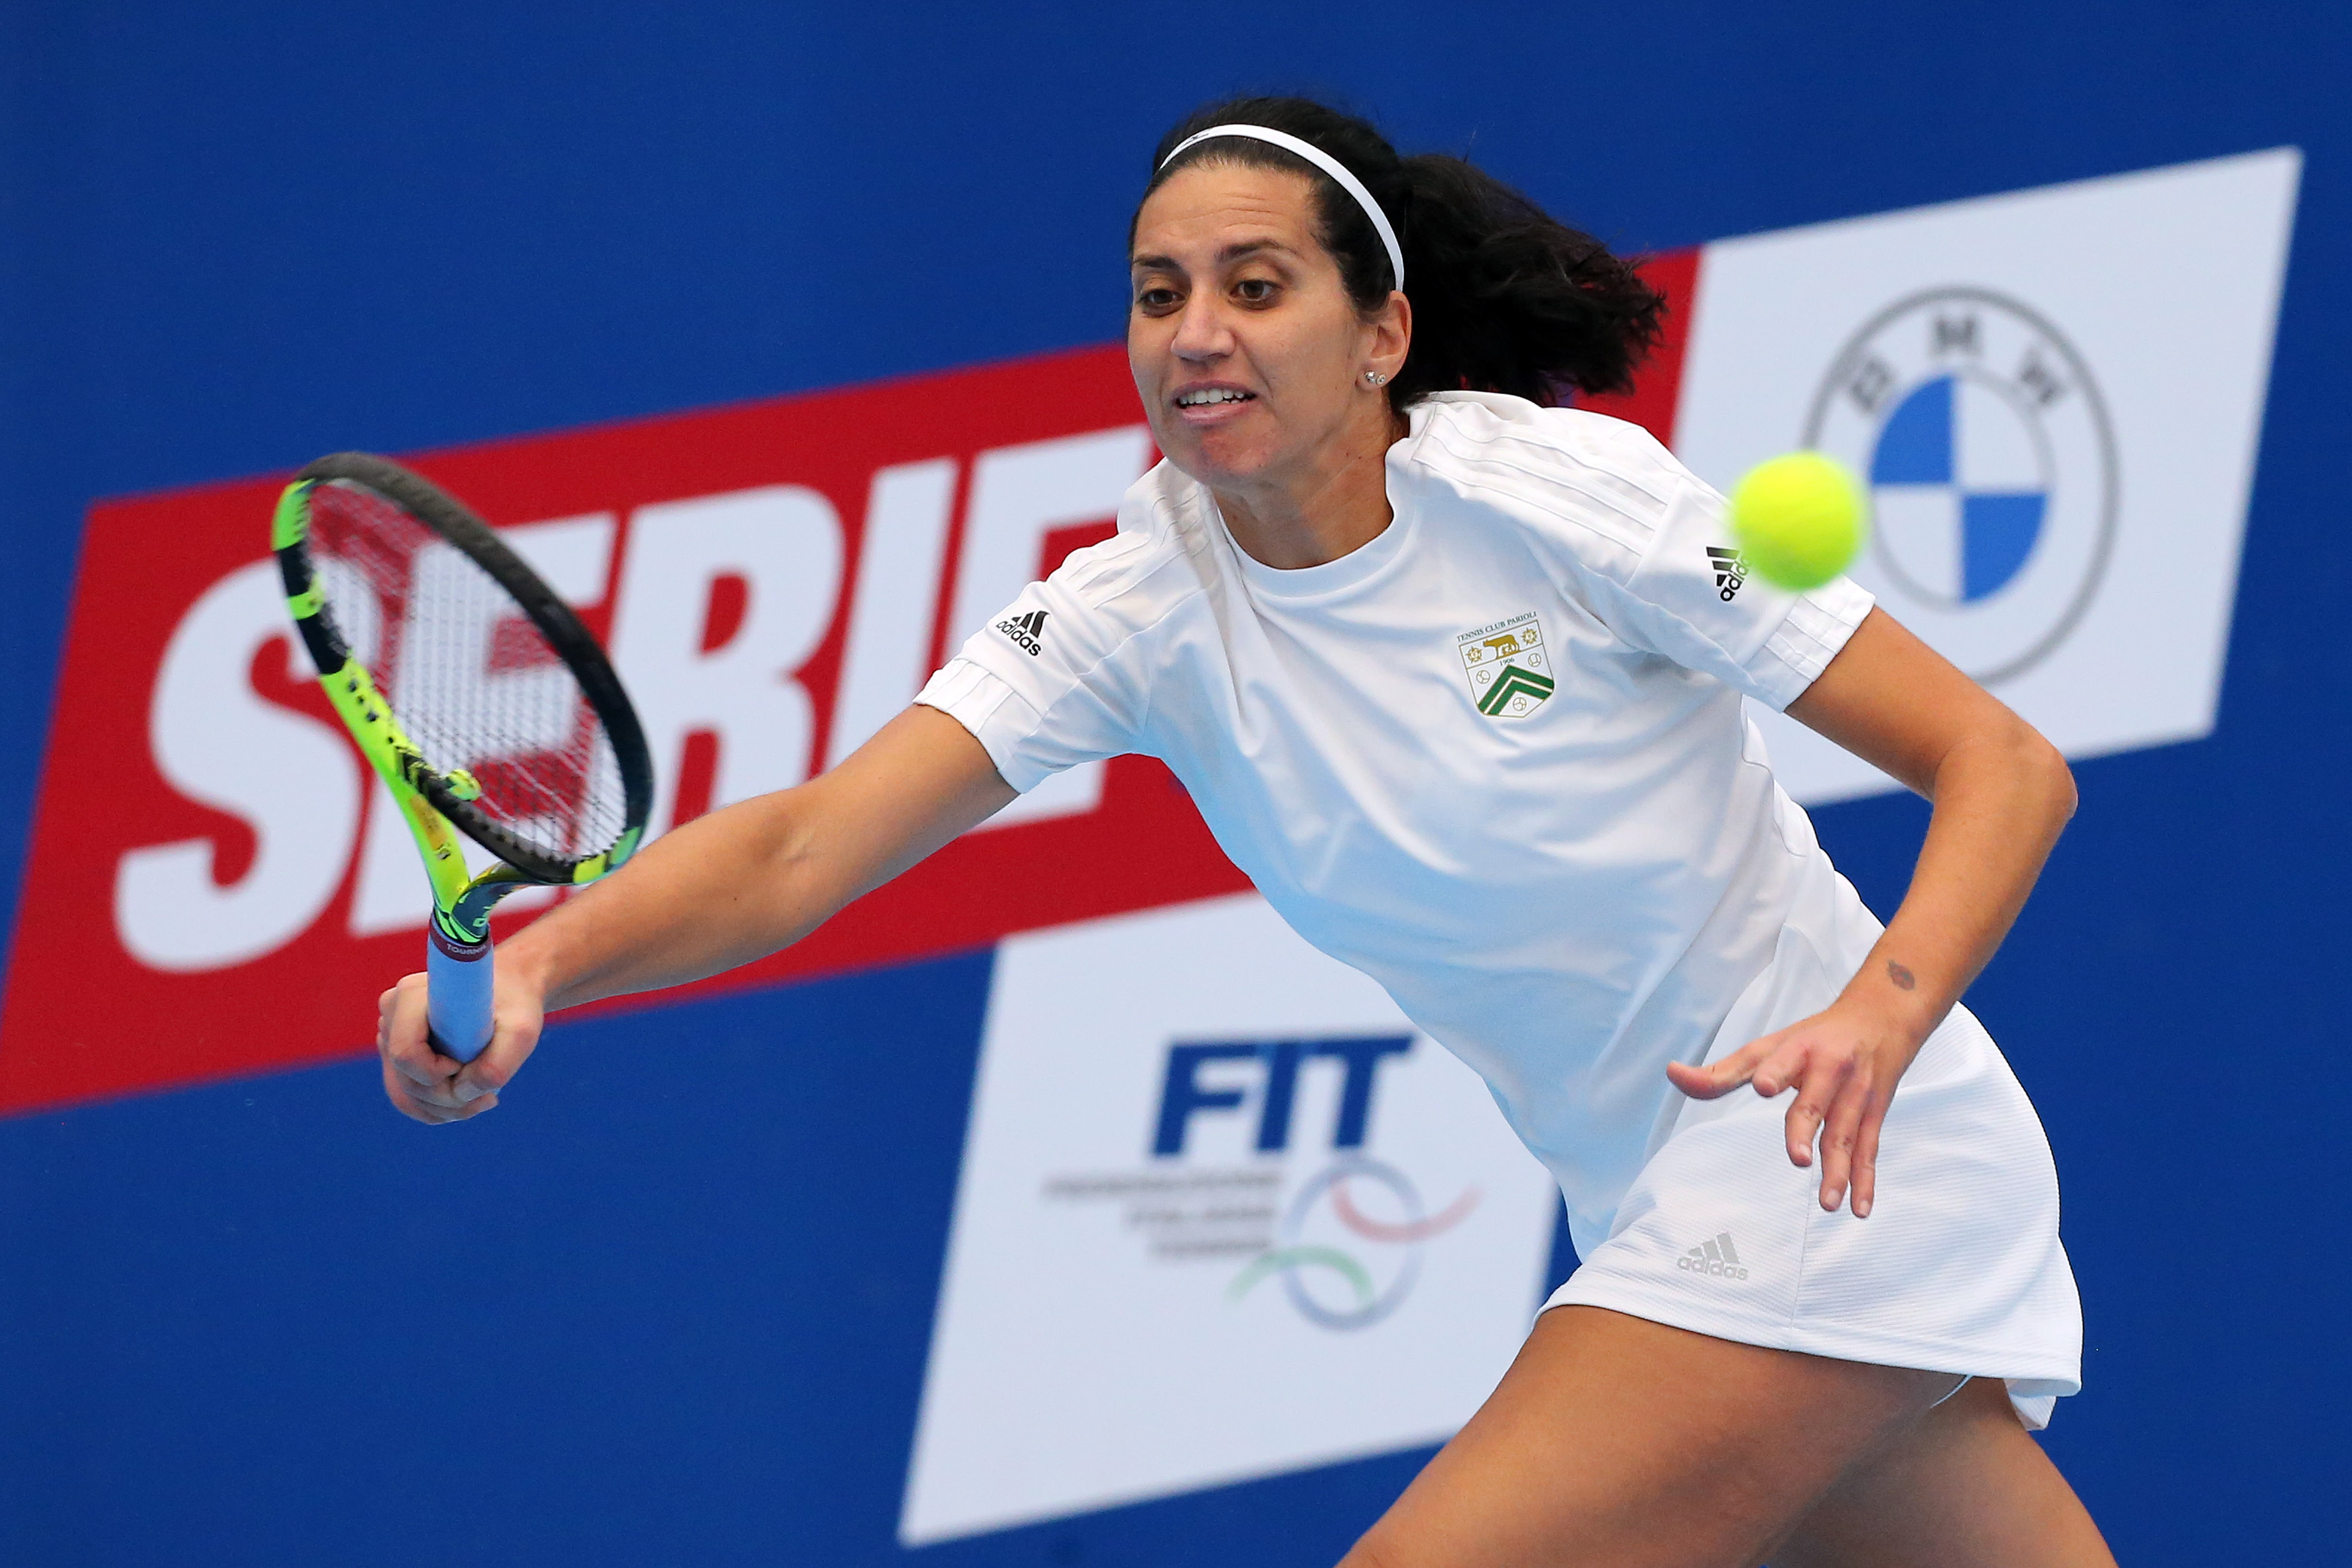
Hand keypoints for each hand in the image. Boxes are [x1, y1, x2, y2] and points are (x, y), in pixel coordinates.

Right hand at [375, 960, 545, 1124]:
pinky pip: (406, 1096)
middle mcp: (393, 1014)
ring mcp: (391, 1035)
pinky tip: (467, 1100)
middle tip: (490, 1096)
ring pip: (404, 1095)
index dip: (439, 1072)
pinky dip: (436, 1108)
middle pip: (406, 1080)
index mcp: (412, 996)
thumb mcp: (520, 1031)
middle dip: (448, 1099)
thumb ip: (497, 1065)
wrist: (509, 990)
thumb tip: (460, 1093)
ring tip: (483, 1099)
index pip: (406, 1054)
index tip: (471, 1060)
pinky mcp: (398, 1053)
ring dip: (444, 1109)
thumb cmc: (514, 1005)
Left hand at [1664, 1001, 1926, 1217]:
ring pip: (1846, 1136)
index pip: (1783, 1061)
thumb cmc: (1815, 1036)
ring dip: (1838, 1172)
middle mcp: (1831, 1070)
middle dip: (1805, 1130)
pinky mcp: (1874, 1114)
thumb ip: (1722, 1070)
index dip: (1774, 1072)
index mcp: (1800, 1049)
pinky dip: (1865, 1181)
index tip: (1763, 1085)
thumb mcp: (1769, 1045)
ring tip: (1826, 1203)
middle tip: (1797, 1159)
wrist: (1882, 1018)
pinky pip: (1868, 1150)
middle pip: (1815, 1103)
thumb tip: (1672, 1074)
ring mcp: (1857, 1094)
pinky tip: (1859, 1209)